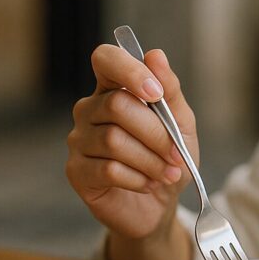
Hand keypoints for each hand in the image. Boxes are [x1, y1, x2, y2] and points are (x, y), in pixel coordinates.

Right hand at [66, 45, 198, 240]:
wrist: (160, 204)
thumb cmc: (169, 158)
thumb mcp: (182, 123)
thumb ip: (170, 90)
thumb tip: (155, 55)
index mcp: (114, 88)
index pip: (106, 58)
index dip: (129, 70)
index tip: (156, 94)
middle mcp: (90, 109)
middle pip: (117, 106)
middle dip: (156, 133)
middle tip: (177, 155)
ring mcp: (79, 140)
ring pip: (114, 140)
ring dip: (151, 160)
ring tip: (168, 173)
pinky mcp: (76, 171)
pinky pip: (107, 169)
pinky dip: (138, 178)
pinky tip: (148, 183)